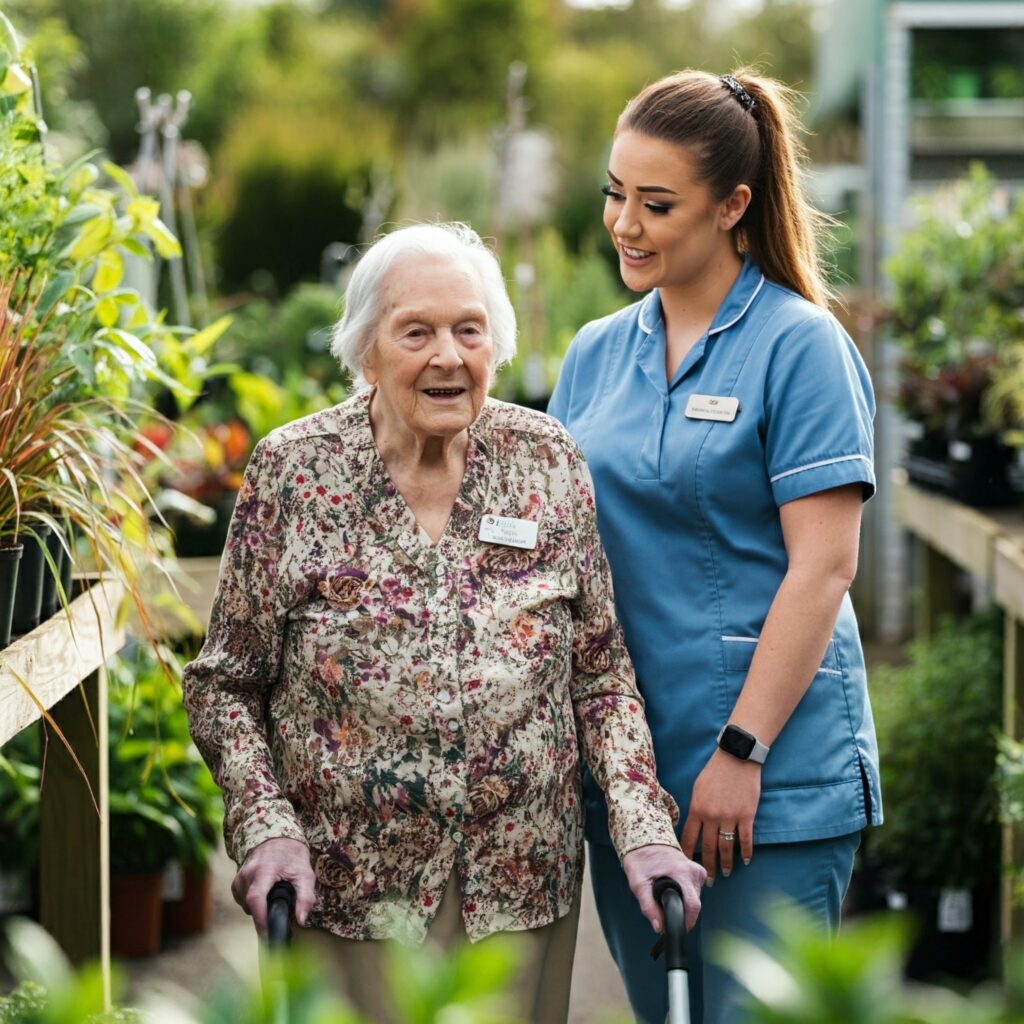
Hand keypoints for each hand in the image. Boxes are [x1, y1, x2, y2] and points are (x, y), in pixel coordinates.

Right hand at [231, 837, 316, 935]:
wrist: (279, 840)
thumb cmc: (293, 857)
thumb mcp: (305, 875)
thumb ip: (305, 897)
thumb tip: (300, 920)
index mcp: (264, 869)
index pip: (256, 898)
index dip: (260, 919)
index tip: (268, 934)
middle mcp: (248, 873)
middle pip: (251, 905)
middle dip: (264, 916)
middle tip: (278, 916)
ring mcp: (239, 877)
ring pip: (247, 905)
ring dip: (260, 909)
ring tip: (273, 899)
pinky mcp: (236, 882)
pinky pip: (242, 901)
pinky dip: (253, 904)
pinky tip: (264, 895)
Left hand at [620, 843, 705, 934]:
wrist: (645, 841)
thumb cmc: (641, 860)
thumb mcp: (638, 883)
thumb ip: (648, 906)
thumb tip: (659, 927)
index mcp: (683, 872)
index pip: (693, 906)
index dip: (685, 921)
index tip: (675, 927)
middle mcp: (694, 871)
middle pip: (694, 904)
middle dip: (680, 912)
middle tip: (663, 908)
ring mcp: (698, 871)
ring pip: (695, 899)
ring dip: (682, 903)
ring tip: (666, 895)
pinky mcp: (698, 872)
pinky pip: (695, 892)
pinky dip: (685, 895)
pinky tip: (673, 889)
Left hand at [680, 750, 760, 884]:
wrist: (737, 758)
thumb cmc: (715, 772)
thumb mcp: (698, 788)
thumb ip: (696, 808)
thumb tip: (693, 827)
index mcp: (697, 808)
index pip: (689, 838)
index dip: (687, 854)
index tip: (686, 866)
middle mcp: (712, 816)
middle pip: (708, 848)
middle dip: (707, 867)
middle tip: (707, 881)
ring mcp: (730, 817)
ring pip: (726, 848)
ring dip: (725, 864)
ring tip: (725, 874)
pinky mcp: (747, 816)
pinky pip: (745, 840)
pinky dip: (746, 852)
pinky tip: (745, 861)